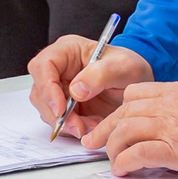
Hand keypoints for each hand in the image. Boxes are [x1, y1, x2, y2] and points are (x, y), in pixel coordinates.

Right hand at [28, 32, 155, 140]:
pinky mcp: (65, 106)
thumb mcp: (124, 67)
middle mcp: (59, 69)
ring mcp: (60, 88)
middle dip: (56, 113)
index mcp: (67, 51)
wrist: (137, 85)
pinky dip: (73, 128)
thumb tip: (75, 91)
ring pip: (46, 109)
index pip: (43, 66)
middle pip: (40, 91)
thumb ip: (100, 75)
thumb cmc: (130, 68)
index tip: (61, 108)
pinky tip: (92, 125)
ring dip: (66, 123)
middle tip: (77, 126)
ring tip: (92, 125)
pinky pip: (60, 121)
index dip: (47, 88)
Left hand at [82, 79, 177, 178]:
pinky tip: (122, 170)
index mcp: (175, 90)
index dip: (117, 111)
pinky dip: (125, 162)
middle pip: (123, 113)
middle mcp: (168, 105)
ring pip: (125, 132)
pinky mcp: (176, 150)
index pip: (133, 94)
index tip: (111, 123)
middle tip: (93, 143)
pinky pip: (139, 153)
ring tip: (112, 161)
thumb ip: (176, 105)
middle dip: (105, 130)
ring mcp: (171, 126)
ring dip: (112, 148)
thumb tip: (156, 121)